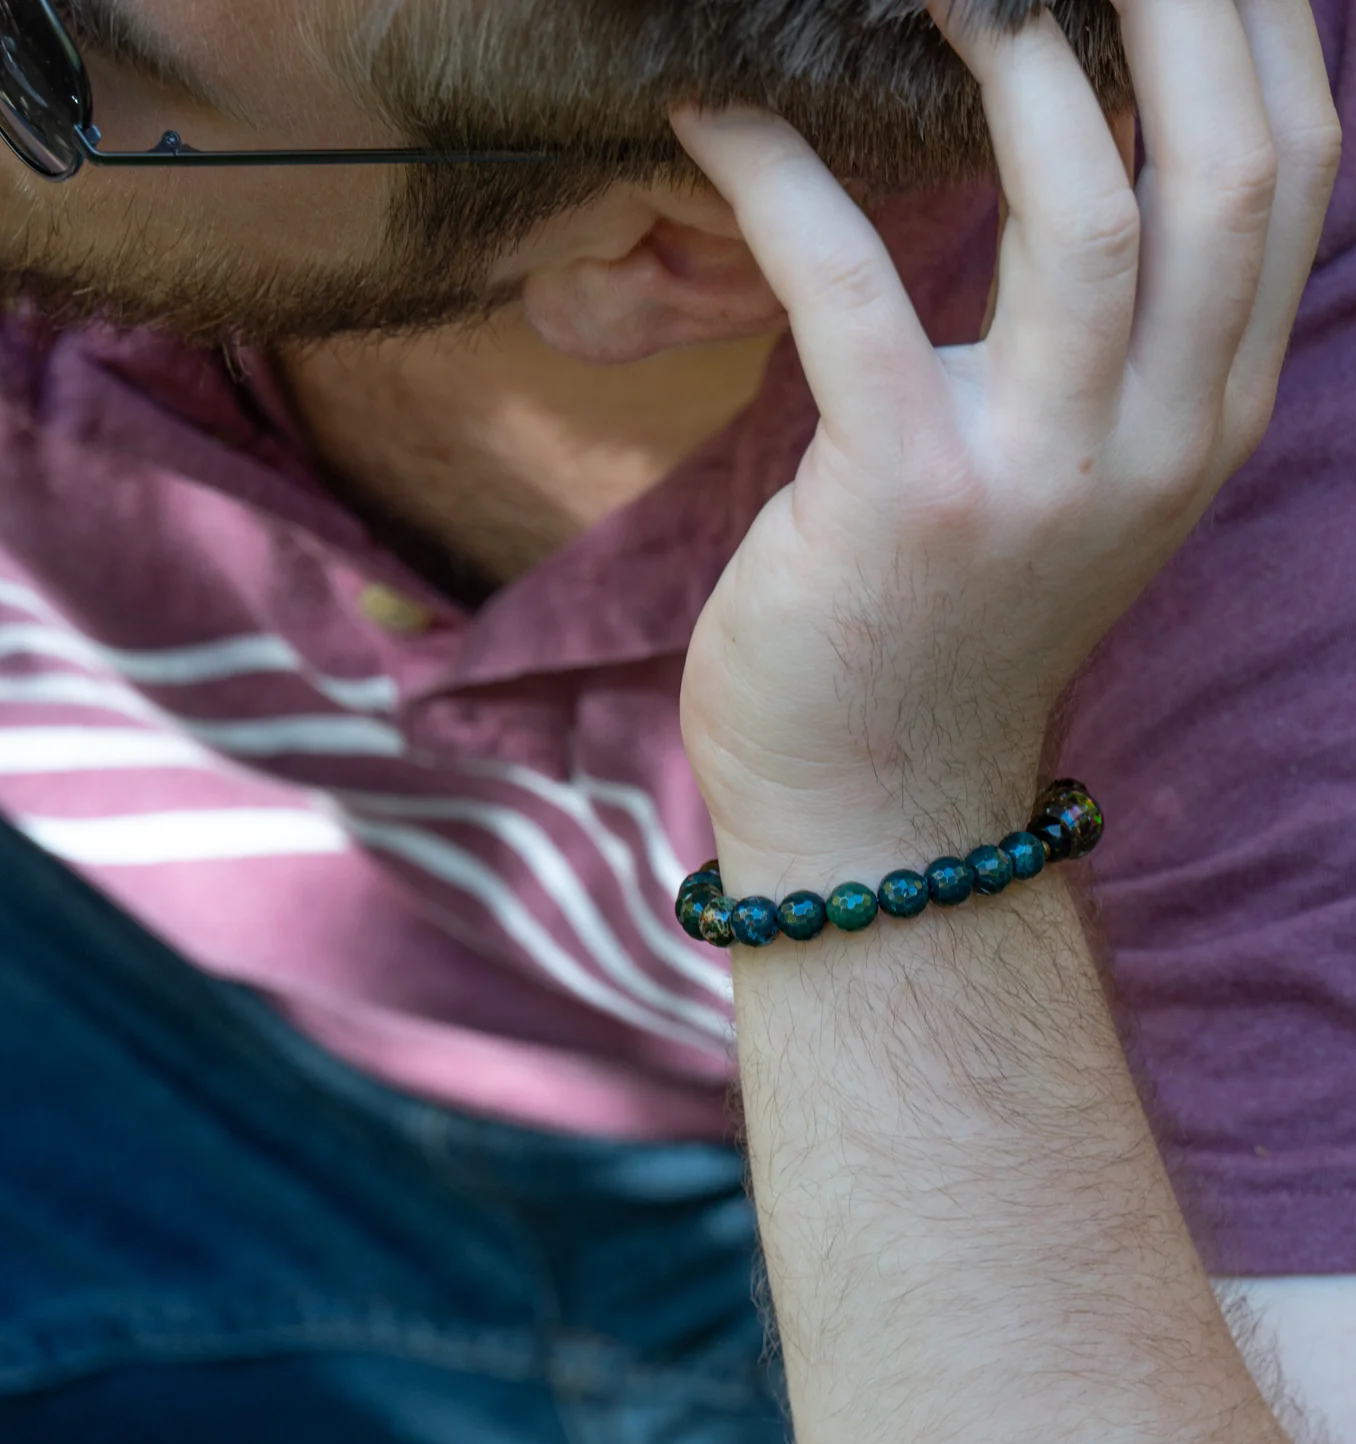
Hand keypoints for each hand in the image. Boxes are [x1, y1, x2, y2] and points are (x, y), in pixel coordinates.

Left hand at [671, 0, 1339, 876]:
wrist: (874, 801)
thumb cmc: (941, 628)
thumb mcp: (1066, 477)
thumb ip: (1103, 341)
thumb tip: (1074, 161)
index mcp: (1207, 419)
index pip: (1288, 174)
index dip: (1250, 22)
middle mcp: (1160, 441)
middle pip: (1230, 161)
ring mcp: (1044, 476)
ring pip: (1089, 206)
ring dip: (1011, 48)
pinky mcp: (905, 498)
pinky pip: (851, 292)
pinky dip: (782, 181)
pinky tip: (719, 113)